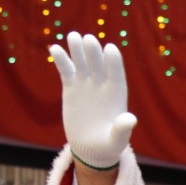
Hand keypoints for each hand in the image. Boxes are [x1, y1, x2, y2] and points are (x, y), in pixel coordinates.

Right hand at [50, 33, 137, 169]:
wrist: (91, 147)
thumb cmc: (108, 145)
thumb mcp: (117, 139)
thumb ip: (122, 128)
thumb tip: (131, 119)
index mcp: (117, 94)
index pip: (116, 74)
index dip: (114, 62)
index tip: (110, 48)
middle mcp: (102, 84)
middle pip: (98, 64)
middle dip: (94, 52)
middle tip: (88, 39)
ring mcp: (87, 84)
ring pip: (82, 63)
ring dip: (77, 50)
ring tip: (73, 36)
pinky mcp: (72, 87)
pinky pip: (67, 70)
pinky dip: (61, 60)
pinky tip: (54, 48)